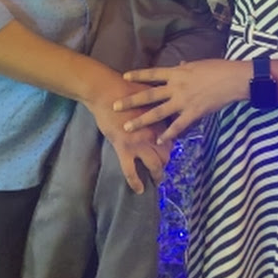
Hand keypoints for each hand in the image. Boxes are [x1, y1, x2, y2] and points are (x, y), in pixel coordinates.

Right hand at [85, 76, 171, 193]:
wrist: (106, 91)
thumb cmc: (125, 88)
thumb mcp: (147, 94)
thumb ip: (156, 102)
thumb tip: (162, 103)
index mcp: (159, 119)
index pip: (171, 138)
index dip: (169, 145)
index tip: (166, 149)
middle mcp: (153, 133)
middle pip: (166, 154)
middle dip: (165, 161)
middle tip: (161, 166)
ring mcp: (139, 142)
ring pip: (154, 165)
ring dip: (157, 174)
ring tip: (156, 180)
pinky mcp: (124, 148)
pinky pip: (131, 171)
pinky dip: (136, 182)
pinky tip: (140, 189)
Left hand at [114, 59, 247, 144]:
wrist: (232, 79)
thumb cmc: (217, 68)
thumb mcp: (197, 64)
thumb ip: (185, 68)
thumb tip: (179, 65)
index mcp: (177, 72)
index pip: (153, 73)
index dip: (138, 75)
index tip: (124, 76)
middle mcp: (176, 87)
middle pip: (149, 95)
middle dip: (131, 101)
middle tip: (115, 106)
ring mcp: (183, 101)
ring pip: (158, 112)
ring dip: (142, 120)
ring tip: (128, 127)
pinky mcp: (193, 113)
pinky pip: (177, 125)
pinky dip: (167, 133)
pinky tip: (158, 140)